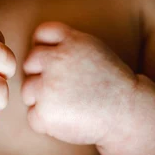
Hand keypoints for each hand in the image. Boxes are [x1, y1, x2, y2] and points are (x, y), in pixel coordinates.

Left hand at [21, 22, 137, 145]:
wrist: (128, 113)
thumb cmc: (110, 84)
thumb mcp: (94, 51)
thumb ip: (67, 44)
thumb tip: (35, 48)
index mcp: (71, 41)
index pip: (42, 33)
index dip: (46, 48)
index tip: (60, 64)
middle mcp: (57, 60)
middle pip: (30, 62)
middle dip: (42, 75)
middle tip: (66, 89)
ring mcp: (48, 87)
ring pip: (27, 90)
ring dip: (42, 99)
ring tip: (68, 105)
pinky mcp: (45, 112)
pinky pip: (32, 116)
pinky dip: (46, 121)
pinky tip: (67, 119)